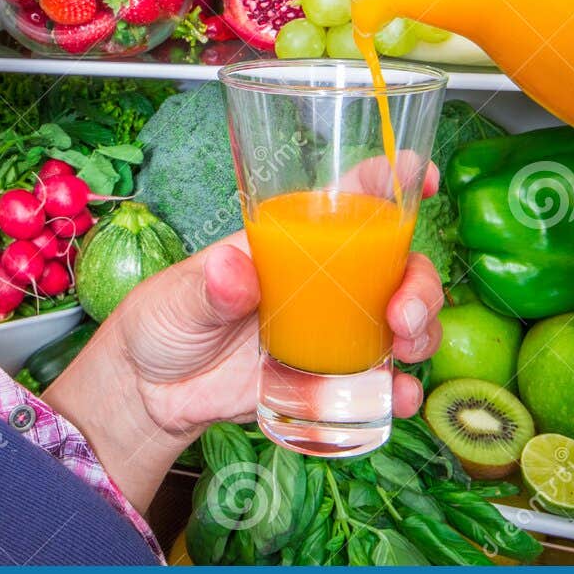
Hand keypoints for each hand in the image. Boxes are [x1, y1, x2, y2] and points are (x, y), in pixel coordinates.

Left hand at [43, 162, 444, 510]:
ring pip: (401, 320)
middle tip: (402, 313)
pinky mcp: (328, 378)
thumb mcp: (177, 295)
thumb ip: (208, 286)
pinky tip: (399, 398)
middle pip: (396, 265)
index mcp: (291, 240)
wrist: (152, 392)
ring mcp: (333, 330)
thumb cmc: (163, 320)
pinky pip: (378, 381)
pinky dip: (399, 389)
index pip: (350, 197)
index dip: (390, 178)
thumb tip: (233, 270)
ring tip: (403, 349)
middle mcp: (324, 281)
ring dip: (421, 331)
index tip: (418, 175)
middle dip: (418, 282)